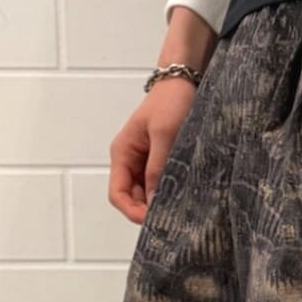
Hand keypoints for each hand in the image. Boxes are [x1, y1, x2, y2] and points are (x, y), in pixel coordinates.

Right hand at [108, 4, 215, 223]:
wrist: (184, 80)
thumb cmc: (172, 102)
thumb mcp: (165, 135)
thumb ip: (157, 168)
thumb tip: (154, 202)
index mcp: (122, 153)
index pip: (117, 194)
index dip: (132, 212)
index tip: (153, 220)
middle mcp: (130, 161)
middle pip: (131, 198)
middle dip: (147, 211)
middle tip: (171, 219)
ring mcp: (144, 162)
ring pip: (146, 194)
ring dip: (158, 203)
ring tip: (179, 209)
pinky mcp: (159, 160)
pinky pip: (159, 184)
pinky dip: (167, 193)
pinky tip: (182, 197)